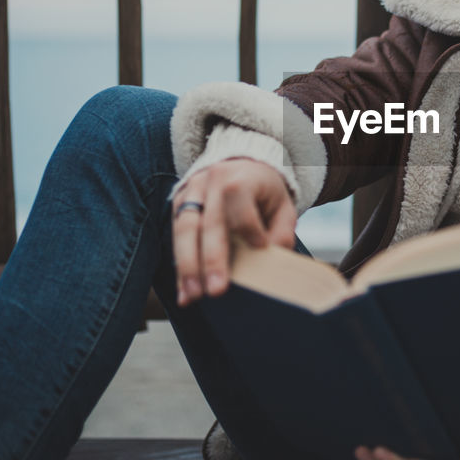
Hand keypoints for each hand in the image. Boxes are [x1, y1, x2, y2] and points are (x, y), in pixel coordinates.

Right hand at [171, 158, 296, 305]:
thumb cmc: (265, 191)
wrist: (243, 165)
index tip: (260, 247)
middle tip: (216, 290)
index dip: (249, 227)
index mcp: (240, 177)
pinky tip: (183, 290)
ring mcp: (191, 191)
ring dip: (188, 266)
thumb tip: (271, 259)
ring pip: (185, 230)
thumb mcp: (283, 205)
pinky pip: (176, 236)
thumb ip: (281, 231)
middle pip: (208, 222)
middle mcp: (211, 181)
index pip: (239, 202)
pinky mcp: (179, 203)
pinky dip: (180, 266)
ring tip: (192, 294)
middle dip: (211, 259)